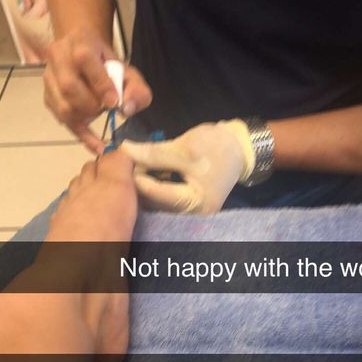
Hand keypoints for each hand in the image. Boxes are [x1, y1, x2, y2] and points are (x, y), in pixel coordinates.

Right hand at [44, 28, 152, 153]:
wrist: (85, 55)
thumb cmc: (108, 65)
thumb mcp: (128, 72)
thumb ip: (135, 89)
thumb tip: (127, 109)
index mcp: (79, 41)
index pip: (84, 60)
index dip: (99, 83)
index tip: (114, 103)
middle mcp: (58, 56)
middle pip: (68, 86)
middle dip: (92, 104)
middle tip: (106, 108)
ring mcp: (49, 78)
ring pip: (63, 106)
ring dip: (86, 117)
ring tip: (98, 111)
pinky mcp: (48, 98)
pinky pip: (63, 121)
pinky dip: (83, 135)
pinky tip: (98, 146)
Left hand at [120, 121, 254, 213]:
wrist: (239, 146)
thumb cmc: (216, 147)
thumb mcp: (184, 148)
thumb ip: (154, 153)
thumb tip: (125, 150)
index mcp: (196, 203)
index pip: (158, 194)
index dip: (138, 178)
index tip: (122, 162)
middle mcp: (192, 214)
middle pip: (156, 202)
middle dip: (140, 183)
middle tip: (126, 164)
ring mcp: (190, 211)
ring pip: (157, 201)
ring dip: (145, 185)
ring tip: (136, 166)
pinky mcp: (186, 203)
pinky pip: (164, 198)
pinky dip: (154, 185)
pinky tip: (146, 172)